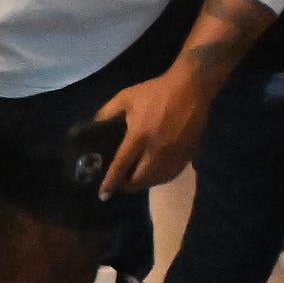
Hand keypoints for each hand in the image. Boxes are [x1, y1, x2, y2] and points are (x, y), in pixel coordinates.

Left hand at [93, 63, 220, 196]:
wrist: (190, 87)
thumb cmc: (156, 92)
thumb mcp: (125, 97)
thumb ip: (106, 113)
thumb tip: (92, 127)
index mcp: (139, 136)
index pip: (121, 165)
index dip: (111, 182)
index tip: (103, 195)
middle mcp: (157, 150)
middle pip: (140, 179)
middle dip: (127, 186)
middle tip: (119, 184)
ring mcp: (174, 154)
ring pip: (157, 180)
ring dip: (144, 184)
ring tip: (135, 180)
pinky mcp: (187, 154)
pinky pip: (172, 174)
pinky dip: (160, 178)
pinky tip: (153, 174)